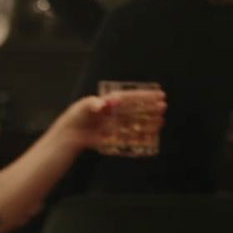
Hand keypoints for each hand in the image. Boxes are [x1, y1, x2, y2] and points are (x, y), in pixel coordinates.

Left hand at [53, 93, 167, 150]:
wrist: (68, 136)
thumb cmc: (75, 118)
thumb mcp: (81, 107)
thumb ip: (93, 104)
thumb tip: (105, 103)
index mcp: (109, 102)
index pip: (130, 97)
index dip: (145, 96)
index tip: (158, 95)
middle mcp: (115, 113)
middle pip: (136, 110)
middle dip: (150, 108)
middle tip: (164, 107)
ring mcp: (115, 125)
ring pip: (135, 123)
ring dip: (148, 122)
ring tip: (162, 121)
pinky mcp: (113, 137)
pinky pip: (129, 137)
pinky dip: (139, 137)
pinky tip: (150, 136)